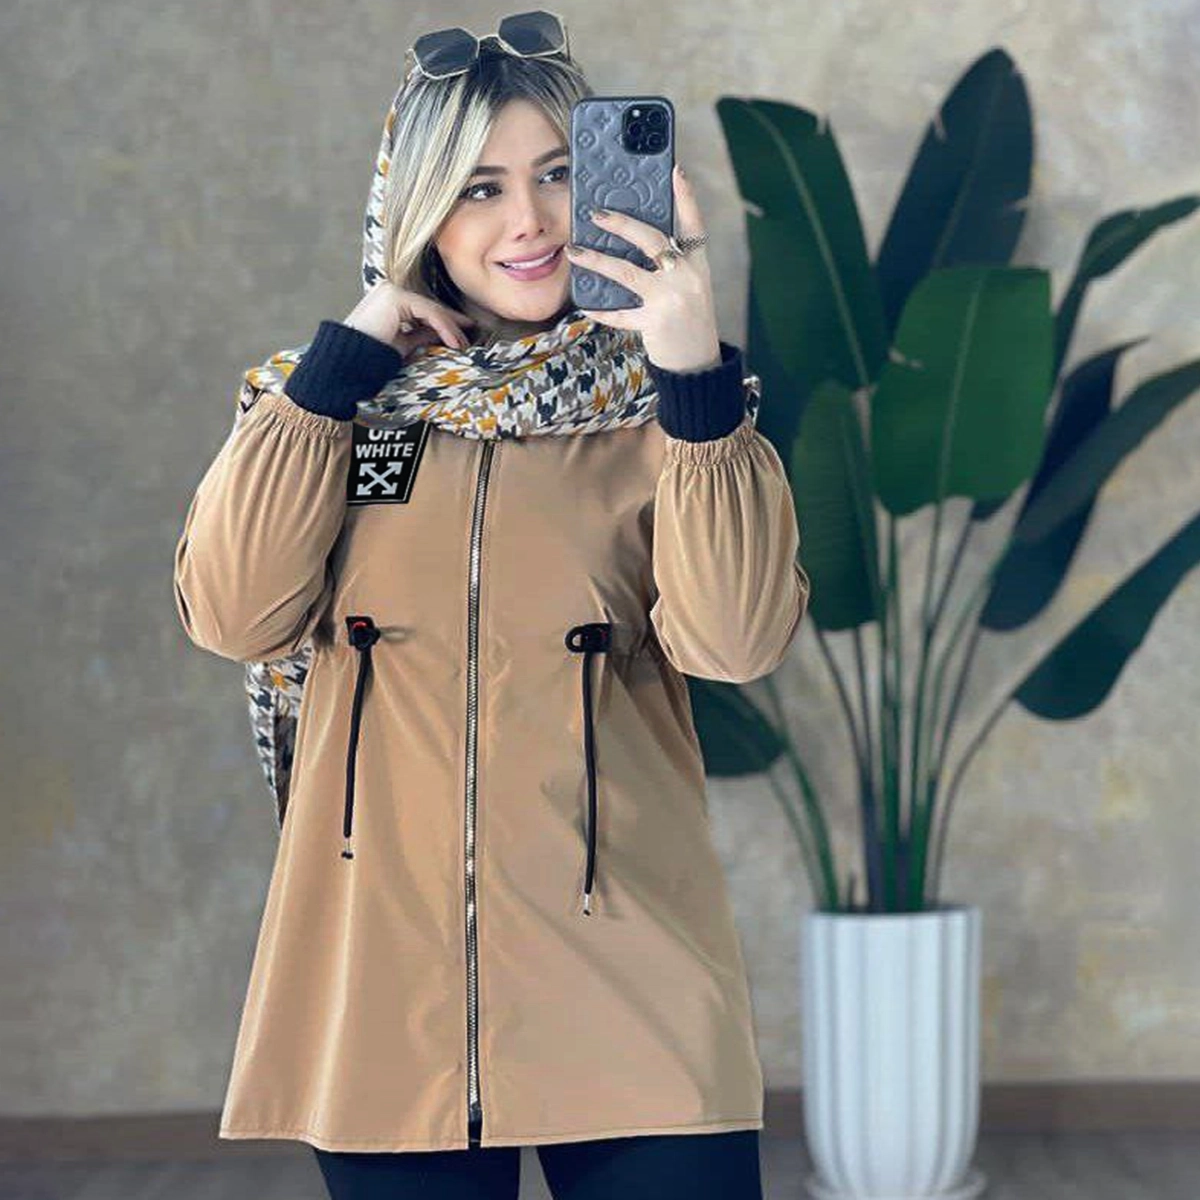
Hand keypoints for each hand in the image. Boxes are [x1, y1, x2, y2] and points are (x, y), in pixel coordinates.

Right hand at [343, 281, 475, 356]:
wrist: (348, 362)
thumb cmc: (370, 357)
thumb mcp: (403, 344)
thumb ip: (421, 334)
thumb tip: (442, 334)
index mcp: (389, 302)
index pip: (423, 310)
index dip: (445, 321)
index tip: (463, 333)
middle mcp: (390, 292)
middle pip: (429, 307)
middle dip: (452, 322)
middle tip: (471, 334)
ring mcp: (391, 292)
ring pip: (430, 309)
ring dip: (450, 327)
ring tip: (463, 344)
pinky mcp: (395, 298)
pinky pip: (427, 312)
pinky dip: (443, 326)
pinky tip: (453, 341)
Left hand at [564, 164, 721, 373]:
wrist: (698, 366)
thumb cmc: (689, 323)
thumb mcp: (690, 289)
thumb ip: (670, 268)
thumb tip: (632, 245)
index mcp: (698, 265)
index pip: (694, 224)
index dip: (686, 197)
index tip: (675, 170)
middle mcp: (687, 277)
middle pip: (652, 240)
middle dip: (621, 223)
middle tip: (596, 213)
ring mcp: (671, 299)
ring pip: (627, 272)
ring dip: (597, 260)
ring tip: (574, 251)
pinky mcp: (655, 323)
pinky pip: (621, 314)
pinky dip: (602, 312)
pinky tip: (586, 307)